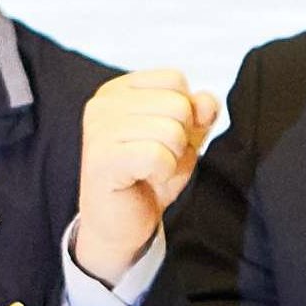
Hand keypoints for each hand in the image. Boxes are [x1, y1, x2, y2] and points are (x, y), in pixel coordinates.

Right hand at [71, 68, 217, 285]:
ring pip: (171, 130)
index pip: (174, 80)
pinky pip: (157, 155)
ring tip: (150, 171)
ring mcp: (98, 129)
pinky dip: (163, 172)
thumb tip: (207, 101)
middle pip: (177, 104)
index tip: (163, 138)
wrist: (122, 225)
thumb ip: (199, 113)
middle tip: (157, 160)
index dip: (185, 113)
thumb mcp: (184, 139)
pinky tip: (144, 179)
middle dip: (180, 139)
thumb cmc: (149, 178)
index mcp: (119, 90)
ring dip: (172, 159)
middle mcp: (103, 103)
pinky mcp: (101, 158)